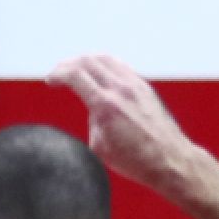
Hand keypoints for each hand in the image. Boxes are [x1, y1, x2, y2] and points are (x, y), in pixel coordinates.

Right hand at [47, 54, 201, 194]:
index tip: (50, 80)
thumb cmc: (134, 160)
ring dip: (85, 60)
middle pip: (87, 61)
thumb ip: (92, 120)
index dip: (57, 74)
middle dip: (67, 64)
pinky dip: (103, 64)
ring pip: (105, 58)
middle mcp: (121, 90)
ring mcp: (135, 85)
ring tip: (75, 69)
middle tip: (57, 73)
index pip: (75, 75)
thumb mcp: (99, 146)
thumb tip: (93, 108)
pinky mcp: (144, 87)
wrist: (168, 160)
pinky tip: (98, 72)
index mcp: (106, 105)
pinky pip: (120, 65)